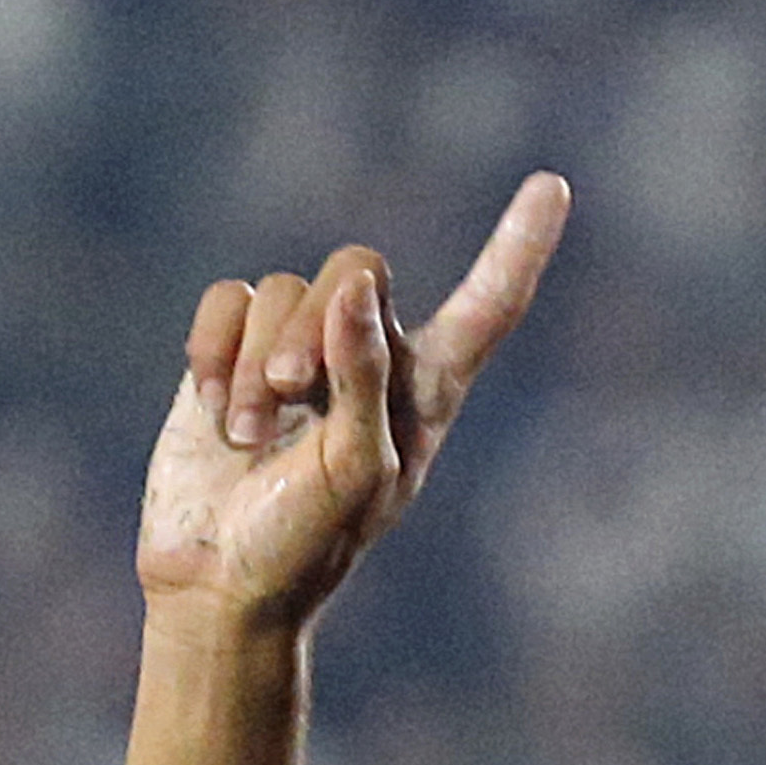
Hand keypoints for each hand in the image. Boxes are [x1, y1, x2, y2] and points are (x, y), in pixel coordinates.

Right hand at [136, 172, 571, 627]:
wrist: (220, 578)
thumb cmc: (308, 541)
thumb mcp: (356, 468)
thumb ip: (365, 375)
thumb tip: (360, 288)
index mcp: (429, 389)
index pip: (488, 306)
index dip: (518, 247)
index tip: (554, 185)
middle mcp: (371, 355)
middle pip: (358, 268)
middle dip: (317, 324)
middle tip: (293, 394)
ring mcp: (300, 347)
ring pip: (283, 289)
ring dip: (255, 362)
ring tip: (249, 433)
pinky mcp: (232, 349)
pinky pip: (228, 299)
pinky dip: (213, 351)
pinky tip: (211, 409)